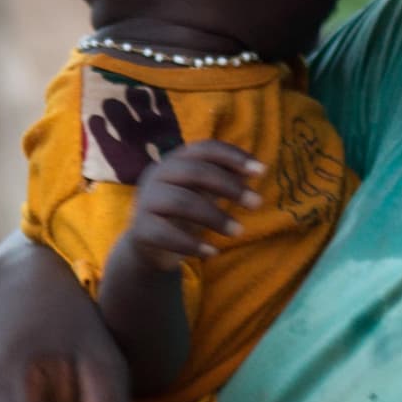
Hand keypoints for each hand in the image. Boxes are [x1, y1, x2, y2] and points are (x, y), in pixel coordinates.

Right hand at [110, 141, 265, 271]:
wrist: (149, 246)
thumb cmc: (184, 212)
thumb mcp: (204, 192)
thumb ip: (225, 179)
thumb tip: (256, 170)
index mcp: (174, 160)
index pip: (204, 148)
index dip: (232, 156)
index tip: (261, 171)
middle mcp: (156, 175)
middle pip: (193, 171)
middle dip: (229, 186)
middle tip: (257, 203)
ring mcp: (145, 201)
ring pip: (181, 202)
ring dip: (215, 216)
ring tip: (239, 231)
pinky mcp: (140, 229)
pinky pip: (166, 235)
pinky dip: (192, 244)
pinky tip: (212, 253)